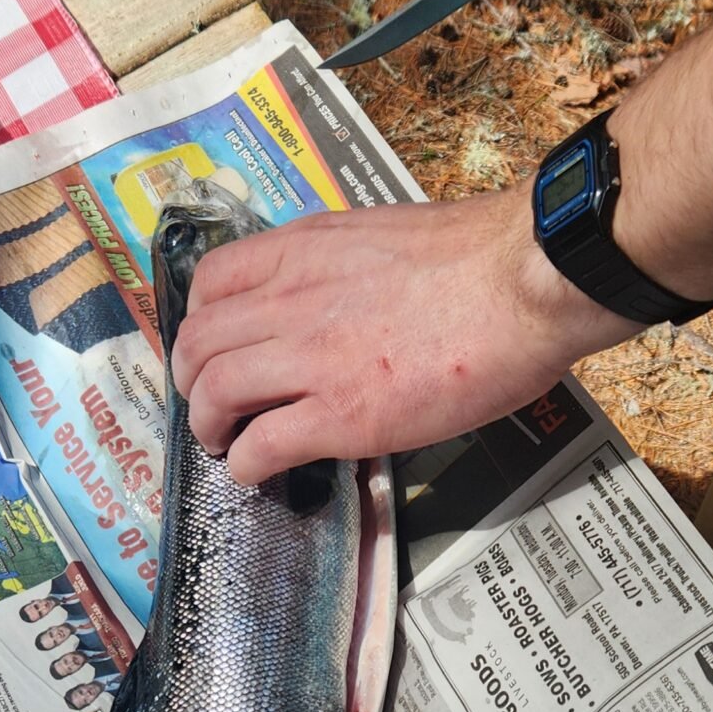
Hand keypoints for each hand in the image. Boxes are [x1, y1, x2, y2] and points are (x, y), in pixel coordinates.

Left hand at [171, 186, 636, 482]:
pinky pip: (262, 444)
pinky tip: (255, 471)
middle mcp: (292, 300)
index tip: (212, 347)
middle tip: (208, 404)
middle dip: (190, 381)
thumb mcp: (382, 239)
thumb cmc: (478, 260)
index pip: (212, 282)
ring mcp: (313, 359)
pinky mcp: (342, 415)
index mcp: (303, 251)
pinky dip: (245, 463)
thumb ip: (341, 268)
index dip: (199, 322)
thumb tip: (338, 299)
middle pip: (198, 343)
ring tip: (223, 443)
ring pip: (214, 391)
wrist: (522, 283)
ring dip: (208, 425)